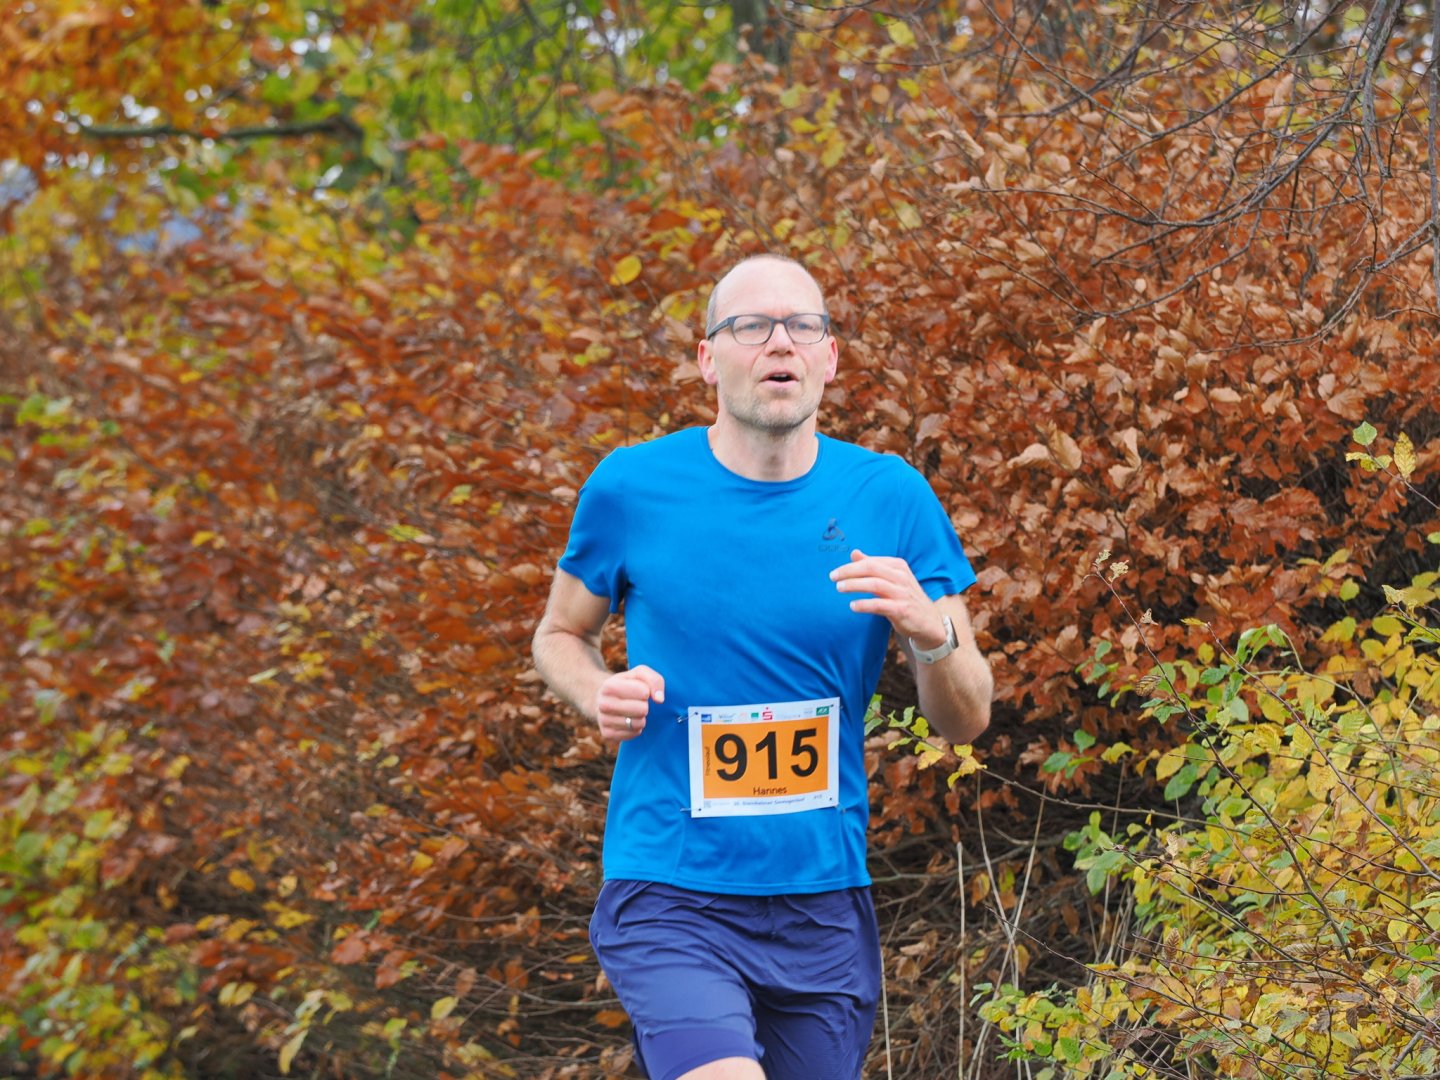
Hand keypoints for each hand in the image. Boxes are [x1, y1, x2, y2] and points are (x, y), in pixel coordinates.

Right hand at [595, 665, 664, 742]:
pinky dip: (636, 728)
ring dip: (641, 717)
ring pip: (638, 724)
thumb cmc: (626, 684)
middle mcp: (603, 704)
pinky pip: (634, 734)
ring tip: (632, 711)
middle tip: (636, 702)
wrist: (605, 699)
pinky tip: (628, 720)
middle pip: (642, 709)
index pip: (644, 692)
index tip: (639, 690)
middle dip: (644, 705)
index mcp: (609, 686)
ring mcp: (603, 720)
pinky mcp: (607, 734)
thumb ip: (654, 680)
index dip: (646, 691)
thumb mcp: (639, 674)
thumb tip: (659, 699)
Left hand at [830, 549, 946, 648]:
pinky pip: (879, 605)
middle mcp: (901, 577)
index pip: (871, 561)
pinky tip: (852, 606)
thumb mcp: (892, 579)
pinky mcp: (902, 610)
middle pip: (871, 569)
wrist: (929, 622)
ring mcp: (902, 593)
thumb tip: (854, 553)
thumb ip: (873, 566)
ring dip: (854, 585)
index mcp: (898, 566)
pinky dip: (864, 604)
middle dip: (849, 572)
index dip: (851, 566)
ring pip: (874, 584)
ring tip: (839, 588)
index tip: (836, 572)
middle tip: (833, 577)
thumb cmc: (906, 598)